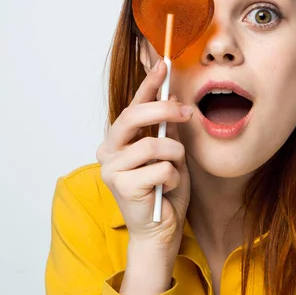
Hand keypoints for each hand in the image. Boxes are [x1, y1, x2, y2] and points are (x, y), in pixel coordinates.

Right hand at [96, 60, 191, 253]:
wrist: (160, 230)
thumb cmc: (164, 191)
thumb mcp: (170, 154)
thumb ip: (166, 129)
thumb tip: (172, 98)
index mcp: (119, 140)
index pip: (133, 105)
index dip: (149, 84)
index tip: (164, 63)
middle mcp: (108, 150)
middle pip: (134, 116)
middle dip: (164, 110)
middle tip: (187, 112)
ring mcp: (111, 168)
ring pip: (154, 145)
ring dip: (175, 157)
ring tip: (174, 171)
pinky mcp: (121, 185)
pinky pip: (161, 169)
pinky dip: (173, 177)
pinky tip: (166, 190)